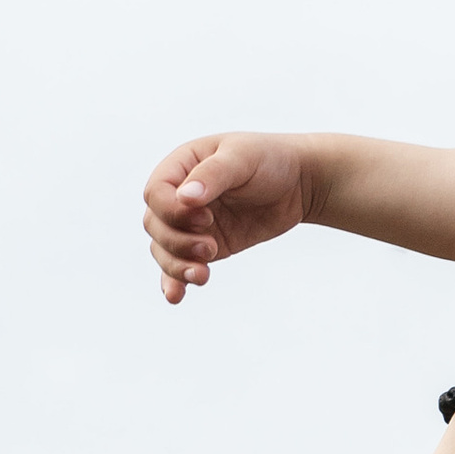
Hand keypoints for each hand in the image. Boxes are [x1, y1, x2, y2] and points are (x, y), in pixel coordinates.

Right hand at [142, 133, 316, 302]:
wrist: (299, 183)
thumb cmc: (269, 159)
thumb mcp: (242, 157)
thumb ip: (213, 174)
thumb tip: (185, 198)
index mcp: (180, 167)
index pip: (156, 194)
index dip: (172, 211)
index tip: (206, 217)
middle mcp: (178, 197)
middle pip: (156, 225)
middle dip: (177, 242)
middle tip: (211, 247)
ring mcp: (190, 224)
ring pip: (164, 249)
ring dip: (177, 266)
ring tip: (202, 275)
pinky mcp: (205, 247)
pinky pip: (179, 266)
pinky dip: (174, 281)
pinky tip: (176, 296)